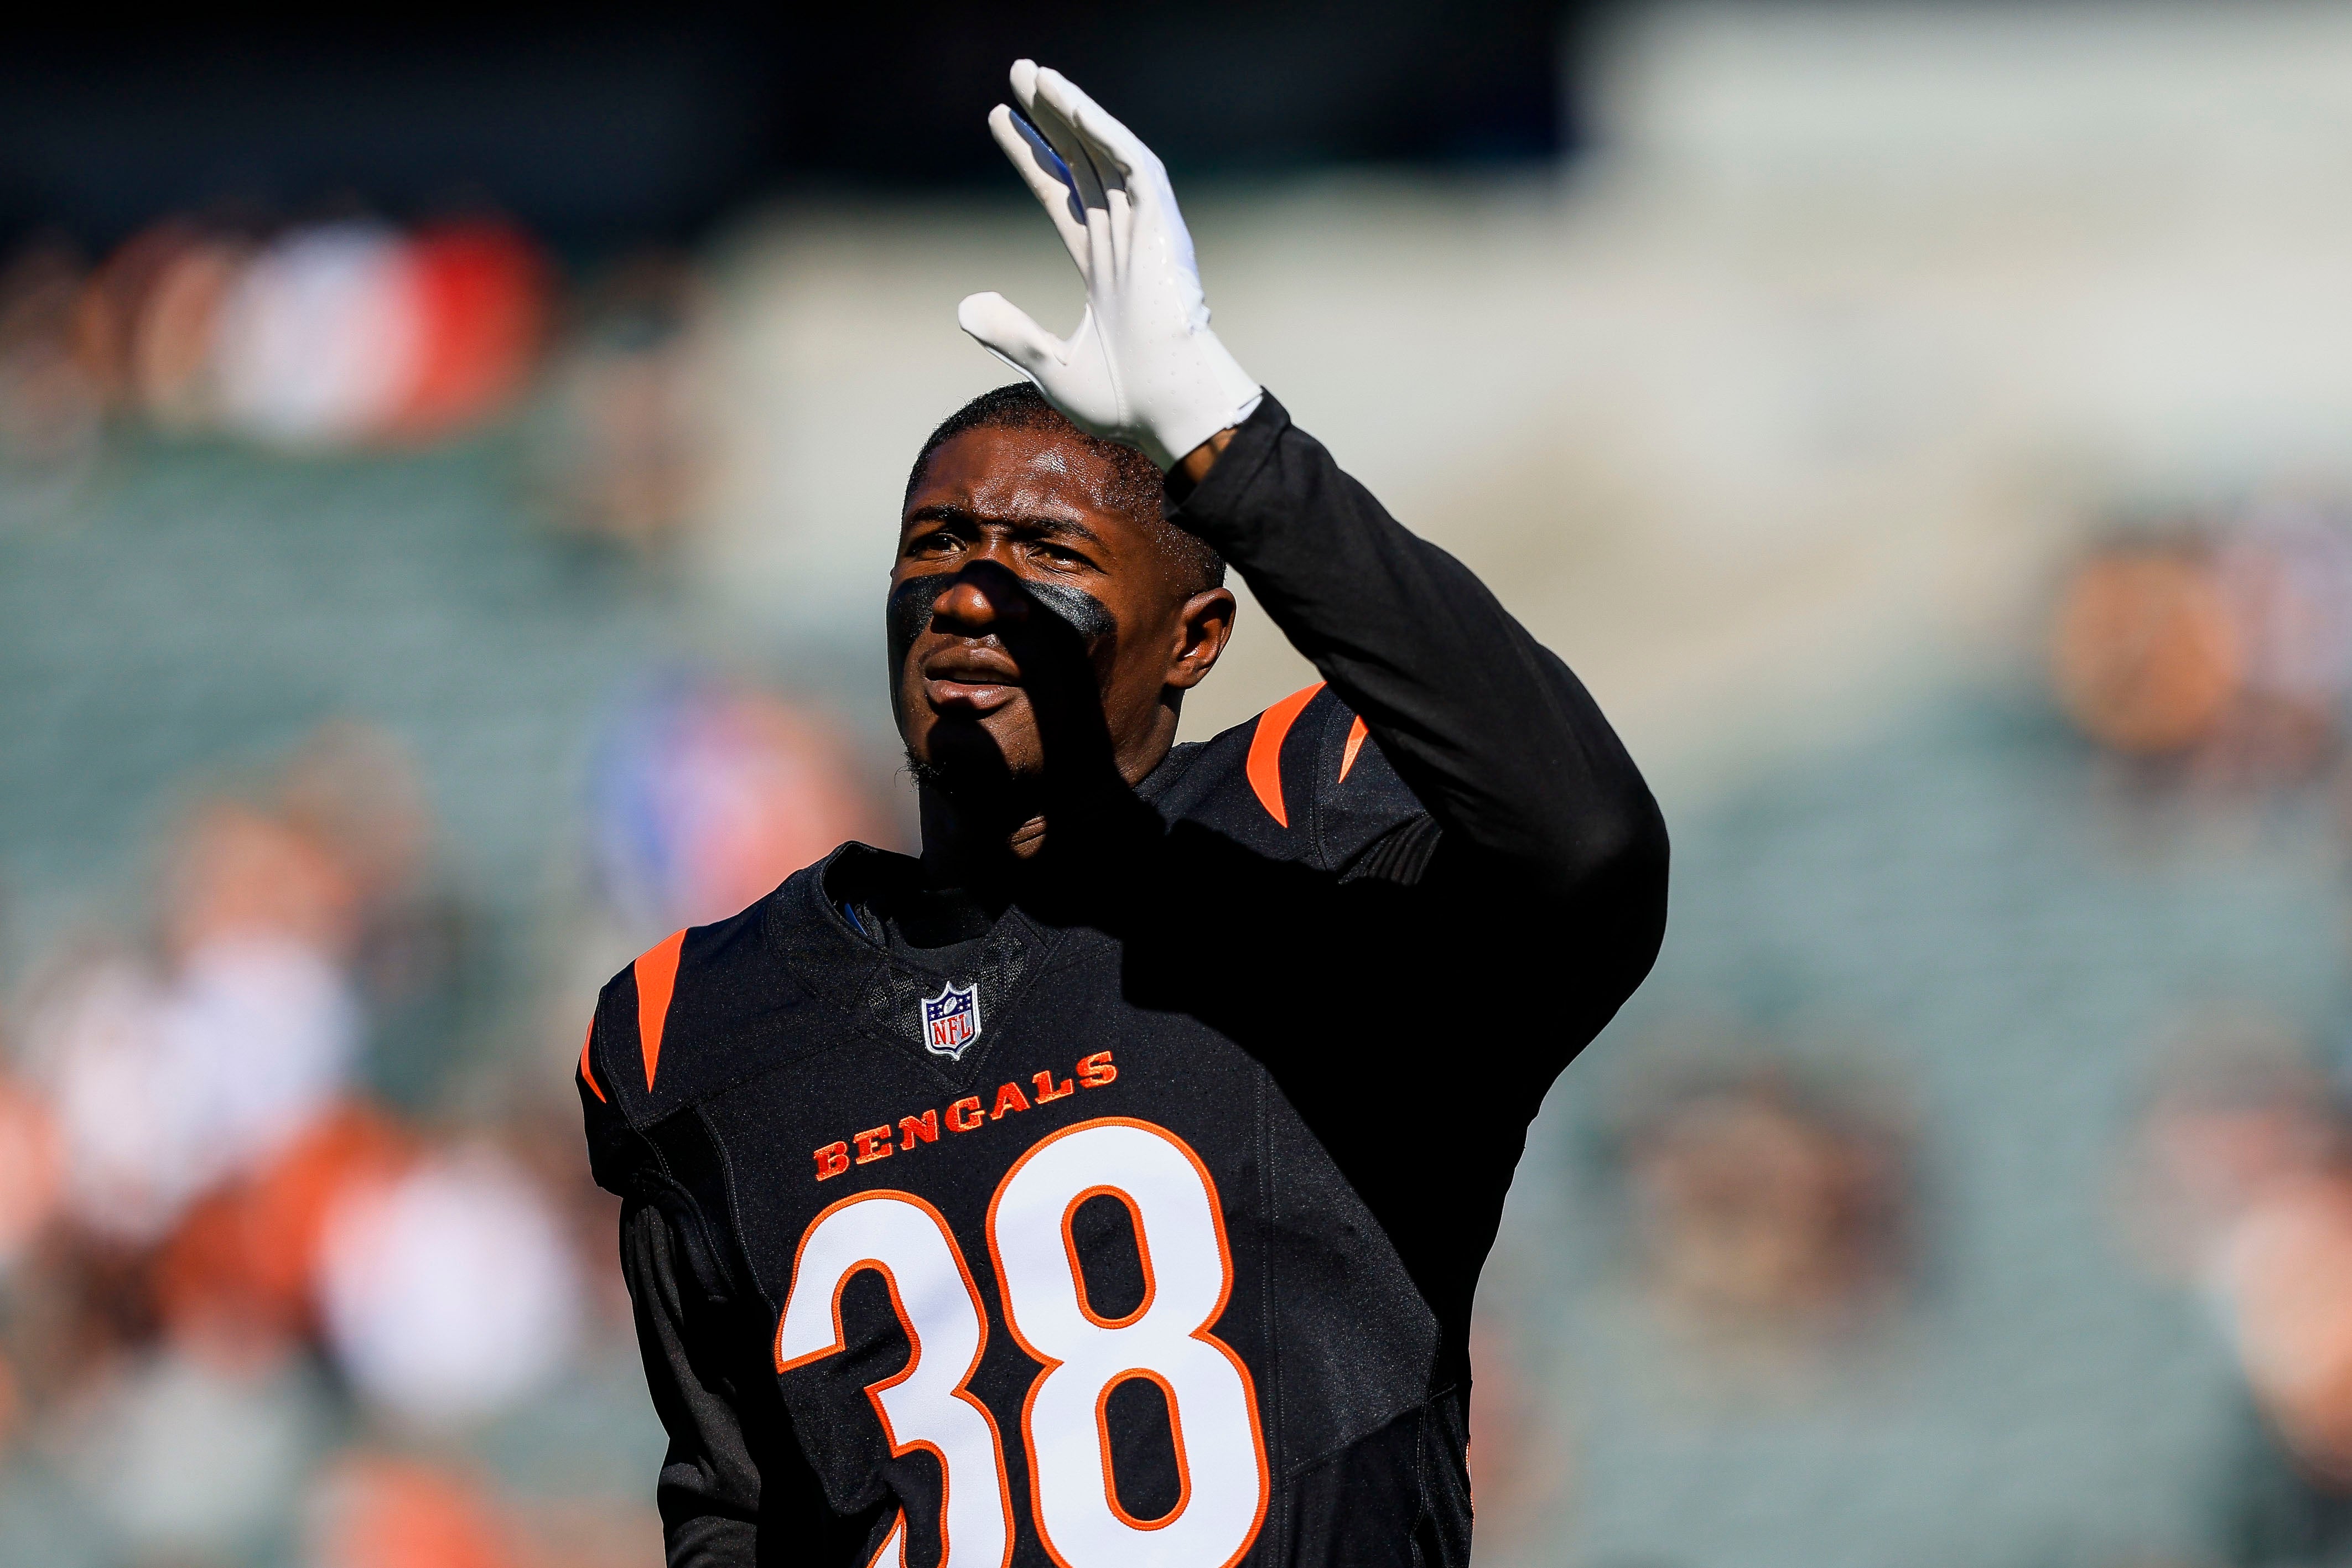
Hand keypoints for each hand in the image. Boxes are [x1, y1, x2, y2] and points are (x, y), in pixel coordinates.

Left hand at [958, 61, 1260, 471]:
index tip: (1001, 119)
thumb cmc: (1127, 402)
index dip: (1033, 157)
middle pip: (1083, 162)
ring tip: (1036, 74)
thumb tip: (964, 305)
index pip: (1063, 195)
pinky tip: (1072, 105)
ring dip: (1074, 112)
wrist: (1172, 415)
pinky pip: (1135, 168)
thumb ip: (1011, 333)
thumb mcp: (1050, 367)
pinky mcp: (1164, 232)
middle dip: (1053, 117)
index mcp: (1105, 271)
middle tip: (1019, 73)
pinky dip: (1105, 134)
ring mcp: (1147, 234)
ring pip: (1107, 155)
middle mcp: (1126, 243)